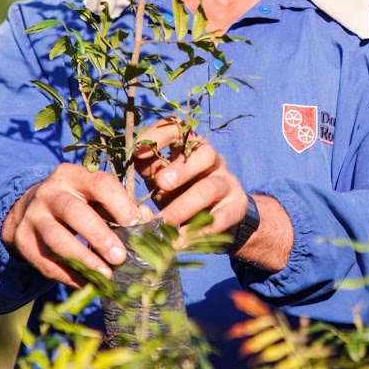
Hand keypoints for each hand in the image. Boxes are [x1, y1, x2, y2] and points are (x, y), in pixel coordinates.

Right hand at [0, 162, 148, 286]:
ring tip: (106, 274)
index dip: (120, 204)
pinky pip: (46, 262)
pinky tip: (87, 283)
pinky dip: (69, 275)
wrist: (29, 209)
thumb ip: (120, 206)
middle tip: (120, 257)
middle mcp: (50, 192)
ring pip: (57, 239)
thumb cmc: (76, 202)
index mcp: (73, 175)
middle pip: (75, 212)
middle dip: (100, 236)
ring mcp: (33, 216)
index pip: (100, 184)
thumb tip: (146, 220)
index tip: (136, 225)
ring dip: (84, 259)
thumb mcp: (95, 197)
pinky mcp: (22, 240)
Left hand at [132, 120, 248, 236]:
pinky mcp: (235, 208)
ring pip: (210, 187)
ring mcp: (227, 182)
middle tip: (161, 184)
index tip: (138, 150)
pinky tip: (182, 239)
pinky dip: (200, 230)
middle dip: (181, 169)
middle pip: (203, 154)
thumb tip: (133, 157)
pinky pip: (221, 217)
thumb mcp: (163, 177)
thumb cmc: (182, 192)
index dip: (159, 136)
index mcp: (192, 146)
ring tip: (165, 221)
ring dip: (184, 205)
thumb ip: (150, 168)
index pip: (179, 129)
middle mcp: (213, 160)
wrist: (220, 216)